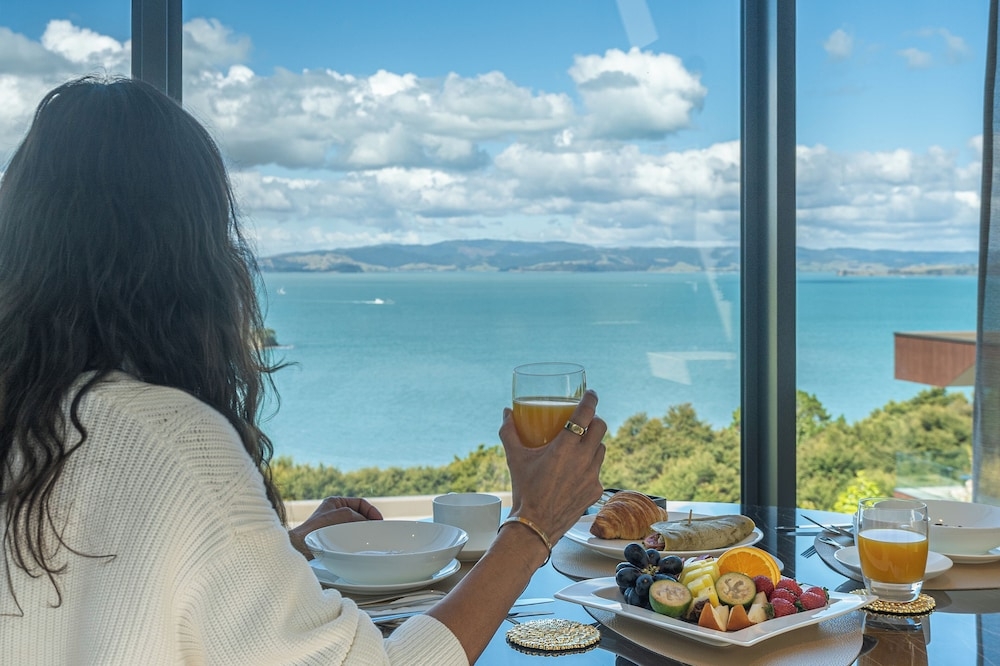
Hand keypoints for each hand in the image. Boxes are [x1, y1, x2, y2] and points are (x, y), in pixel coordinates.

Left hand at [288, 496, 382, 558]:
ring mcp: (332, 525)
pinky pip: (348, 536)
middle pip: (359, 514)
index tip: (379, 521)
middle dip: (368, 521)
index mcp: (335, 502)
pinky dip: (355, 539)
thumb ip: (359, 516)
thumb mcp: (344, 515)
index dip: (372, 510)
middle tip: (376, 530)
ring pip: (354, 526)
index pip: (360, 502)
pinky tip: (358, 544)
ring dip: (362, 531)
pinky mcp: (331, 538)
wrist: (300, 546)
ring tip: (369, 538)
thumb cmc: (317, 529)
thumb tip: (369, 524)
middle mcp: (333, 512)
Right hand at [499, 389, 605, 543]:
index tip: (591, 393)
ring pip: (602, 449)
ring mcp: (592, 475)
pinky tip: (577, 471)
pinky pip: (597, 471)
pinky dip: (590, 466)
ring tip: (581, 445)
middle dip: (595, 420)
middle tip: (585, 420)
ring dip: (594, 443)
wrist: (535, 526)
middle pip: (601, 427)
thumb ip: (509, 432)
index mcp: (565, 447)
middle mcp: (583, 458)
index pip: (585, 414)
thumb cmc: (524, 490)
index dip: (591, 399)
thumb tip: (507, 413)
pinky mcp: (595, 490)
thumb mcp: (515, 458)